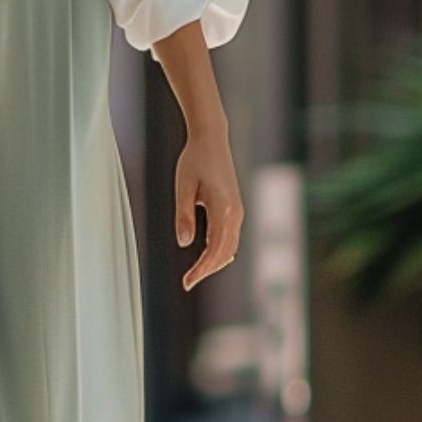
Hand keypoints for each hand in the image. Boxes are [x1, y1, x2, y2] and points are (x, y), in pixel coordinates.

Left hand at [175, 124, 243, 290]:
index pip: (214, 250)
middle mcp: (235, 213)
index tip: (187, 282)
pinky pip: (231, 237)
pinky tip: (208, 257)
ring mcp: (238, 211)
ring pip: (230, 247)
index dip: (201, 269)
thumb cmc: (195, 159)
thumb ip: (184, 216)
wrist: (212, 139)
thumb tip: (184, 243)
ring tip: (195, 273)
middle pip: (225, 253)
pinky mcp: (235, 208)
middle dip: (207, 270)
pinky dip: (220, 251)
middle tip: (188, 282)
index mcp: (223, 209)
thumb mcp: (183, 187)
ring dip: (214, 263)